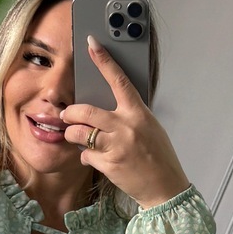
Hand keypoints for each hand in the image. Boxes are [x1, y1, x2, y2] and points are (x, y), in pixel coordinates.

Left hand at [60, 36, 191, 209]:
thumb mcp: (149, 128)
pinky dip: (86, 156)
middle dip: (70, 114)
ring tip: (79, 138)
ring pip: (79, 133)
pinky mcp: (109, 164)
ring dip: (73, 135)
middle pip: (85, 111)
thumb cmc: (159, 157)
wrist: (165, 188)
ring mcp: (116, 146)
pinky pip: (85, 155)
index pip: (119, 81)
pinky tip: (96, 158)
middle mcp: (126, 127)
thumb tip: (108, 107)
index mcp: (138, 113)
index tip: (92, 45)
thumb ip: (129, 115)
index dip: (104, 61)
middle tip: (67, 116)